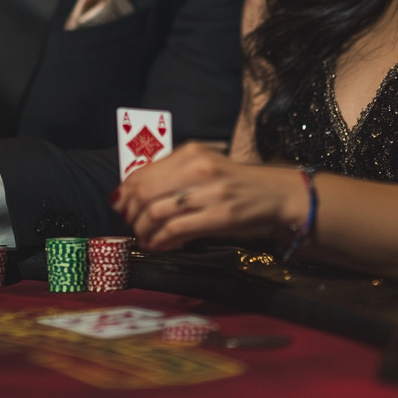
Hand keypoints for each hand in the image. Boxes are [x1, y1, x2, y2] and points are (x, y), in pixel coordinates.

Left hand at [112, 142, 308, 251]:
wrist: (274, 192)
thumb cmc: (235, 180)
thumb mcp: (204, 166)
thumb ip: (174, 174)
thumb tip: (133, 195)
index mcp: (191, 152)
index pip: (144, 172)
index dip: (126, 193)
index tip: (122, 207)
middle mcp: (199, 168)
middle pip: (145, 192)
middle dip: (131, 213)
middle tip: (132, 225)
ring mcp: (210, 192)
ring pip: (158, 212)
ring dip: (144, 230)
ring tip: (145, 238)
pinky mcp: (220, 216)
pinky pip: (177, 229)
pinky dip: (161, 240)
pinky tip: (159, 245)